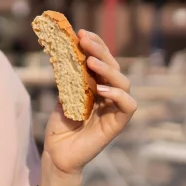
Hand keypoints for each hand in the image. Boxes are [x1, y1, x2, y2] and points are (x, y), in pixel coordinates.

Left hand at [42, 30, 137, 177]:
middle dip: (100, 51)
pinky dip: (117, 95)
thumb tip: (65, 48)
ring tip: (90, 62)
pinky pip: (128, 106)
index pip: (103, 60)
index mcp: (98, 85)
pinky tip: (101, 89)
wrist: (57, 152)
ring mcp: (114, 109)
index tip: (81, 33)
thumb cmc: (60, 126)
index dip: (96, 44)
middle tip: (84, 40)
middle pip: (114, 67)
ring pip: (124, 83)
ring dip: (108, 70)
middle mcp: (109, 94)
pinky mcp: (117, 124)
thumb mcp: (63, 94)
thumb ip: (70, 76)